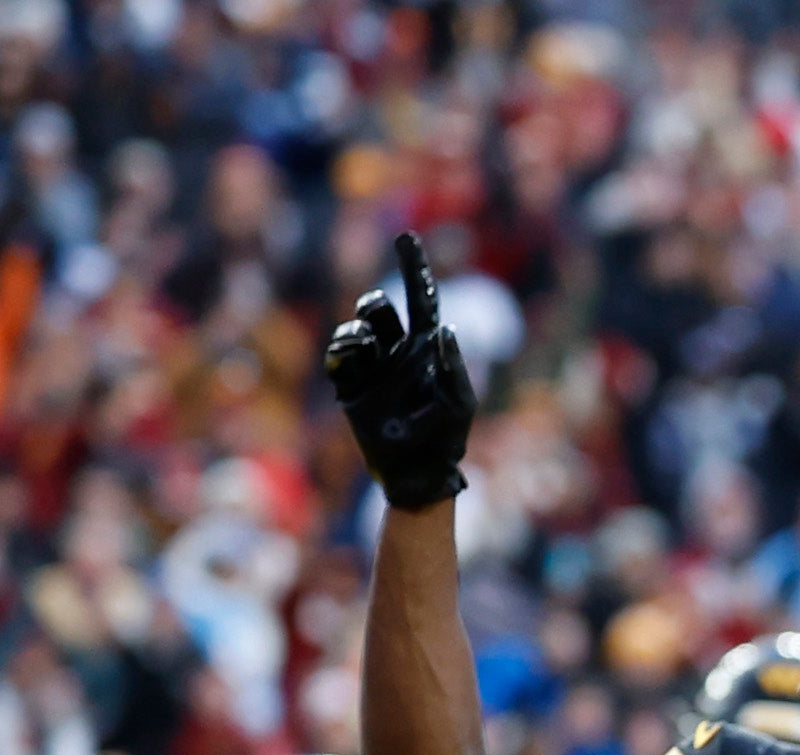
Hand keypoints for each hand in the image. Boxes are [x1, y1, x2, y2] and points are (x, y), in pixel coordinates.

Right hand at [323, 230, 477, 510]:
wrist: (413, 473)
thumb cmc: (445, 441)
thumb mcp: (460, 405)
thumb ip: (455, 367)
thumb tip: (444, 331)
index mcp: (426, 349)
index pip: (420, 299)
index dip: (414, 268)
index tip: (406, 237)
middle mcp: (396, 351)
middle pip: (378, 307)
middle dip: (374, 306)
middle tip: (377, 324)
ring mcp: (371, 367)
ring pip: (357, 327)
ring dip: (359, 332)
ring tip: (366, 352)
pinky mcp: (349, 385)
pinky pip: (339, 355)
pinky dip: (344, 351)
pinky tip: (354, 360)